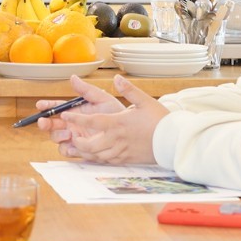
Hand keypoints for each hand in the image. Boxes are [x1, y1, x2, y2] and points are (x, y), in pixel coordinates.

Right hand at [36, 74, 124, 144]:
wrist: (128, 132)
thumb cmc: (116, 113)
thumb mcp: (102, 99)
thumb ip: (86, 90)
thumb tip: (72, 77)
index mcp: (74, 110)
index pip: (56, 107)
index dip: (47, 106)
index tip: (41, 105)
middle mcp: (71, 123)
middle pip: (51, 124)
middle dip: (45, 123)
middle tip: (43, 122)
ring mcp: (74, 137)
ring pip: (56, 138)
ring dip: (57, 136)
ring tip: (67, 134)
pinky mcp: (80, 149)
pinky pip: (67, 150)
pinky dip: (66, 149)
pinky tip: (71, 145)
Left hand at [40, 75, 167, 164]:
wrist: (174, 142)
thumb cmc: (160, 121)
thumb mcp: (145, 100)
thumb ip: (129, 90)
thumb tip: (116, 78)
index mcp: (118, 123)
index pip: (92, 121)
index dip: (77, 119)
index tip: (65, 116)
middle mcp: (117, 139)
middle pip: (90, 145)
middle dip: (77, 142)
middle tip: (71, 136)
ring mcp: (121, 151)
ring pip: (97, 156)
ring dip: (85, 152)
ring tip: (79, 146)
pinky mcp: (127, 159)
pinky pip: (107, 161)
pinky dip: (98, 159)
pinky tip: (95, 155)